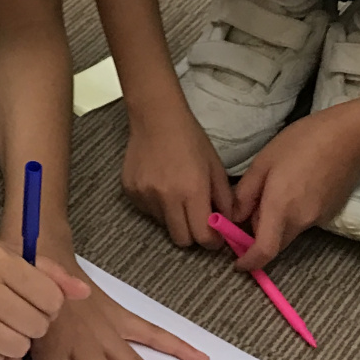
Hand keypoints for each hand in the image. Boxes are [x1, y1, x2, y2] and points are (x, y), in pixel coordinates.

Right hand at [0, 218, 87, 359]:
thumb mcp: (8, 252)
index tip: (35, 296)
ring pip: (18, 348)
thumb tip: (84, 294)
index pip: (50, 299)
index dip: (50, 302)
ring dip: (17, 339)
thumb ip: (49, 272)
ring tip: (2, 321)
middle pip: (37, 326)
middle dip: (35, 321)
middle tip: (18, 310)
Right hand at [121, 99, 232, 249]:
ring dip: (174, 218)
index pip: (202, 237)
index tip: (215, 236)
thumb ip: (224, 200)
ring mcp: (145, 195)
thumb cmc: (190, 139)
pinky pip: (148, 211)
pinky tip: (160, 184)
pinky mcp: (131, 191)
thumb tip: (228, 223)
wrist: (156, 118)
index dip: (212, 241)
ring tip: (176, 193)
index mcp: (192, 191)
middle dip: (193, 234)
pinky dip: (157, 206)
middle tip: (197, 219)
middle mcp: (167, 198)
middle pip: (182, 239)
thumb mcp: (215, 168)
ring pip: (164, 225)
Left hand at [230, 109, 359, 271]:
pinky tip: (293, 185)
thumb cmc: (300, 143)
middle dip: (258, 236)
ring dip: (275, 221)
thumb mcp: (263, 162)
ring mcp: (318, 218)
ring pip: (288, 231)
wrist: (349, 137)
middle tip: (248, 208)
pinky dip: (290, 213)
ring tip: (272, 187)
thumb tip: (234, 217)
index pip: (265, 251)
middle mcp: (301, 220)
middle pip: (275, 242)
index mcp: (281, 208)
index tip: (238, 263)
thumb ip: (246, 193)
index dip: (250, 262)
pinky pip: (302, 221)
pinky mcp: (329, 212)